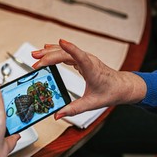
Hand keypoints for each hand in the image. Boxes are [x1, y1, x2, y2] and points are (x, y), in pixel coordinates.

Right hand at [32, 39, 146, 118]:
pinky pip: (67, 53)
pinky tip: (47, 50)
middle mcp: (88, 61)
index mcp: (92, 69)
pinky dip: (56, 52)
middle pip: (66, 53)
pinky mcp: (83, 60)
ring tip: (35, 54)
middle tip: (35, 59)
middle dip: (49, 55)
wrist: (122, 86)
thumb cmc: (111, 92)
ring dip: (50, 52)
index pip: (80, 56)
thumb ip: (74, 109)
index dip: (71, 49)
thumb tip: (58, 114)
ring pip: (65, 51)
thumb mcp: (92, 104)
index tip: (61, 42)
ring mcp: (85, 59)